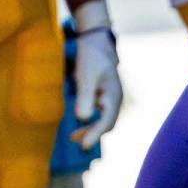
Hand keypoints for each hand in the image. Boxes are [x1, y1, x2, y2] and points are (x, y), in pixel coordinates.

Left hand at [72, 29, 122, 149]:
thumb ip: (84, 96)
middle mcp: (114, 99)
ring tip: (73, 137)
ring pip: (104, 120)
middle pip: (107, 124)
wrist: (95, 41)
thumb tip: (82, 118)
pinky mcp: (103, 95)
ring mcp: (110, 98)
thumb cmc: (91, 56)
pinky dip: (90, 121)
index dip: (95, 134)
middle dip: (94, 135)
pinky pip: (100, 114)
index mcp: (113, 96)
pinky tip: (78, 123)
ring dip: (91, 130)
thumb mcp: (86, 76)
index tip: (84, 146)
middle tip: (79, 145)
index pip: (107, 121)